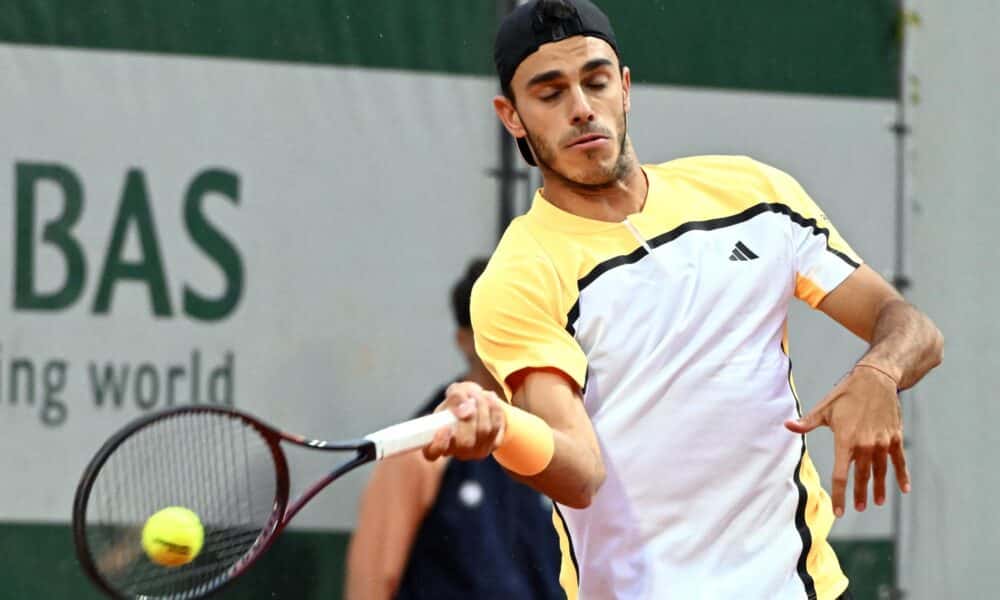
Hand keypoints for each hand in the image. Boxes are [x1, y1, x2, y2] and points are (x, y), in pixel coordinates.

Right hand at [422, 381, 505, 461]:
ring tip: (479, 395)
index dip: (439, 444)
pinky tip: (490, 399)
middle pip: (465, 442)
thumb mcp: (454, 392)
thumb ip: (456, 398)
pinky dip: (494, 409)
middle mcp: (455, 451)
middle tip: (471, 399)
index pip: (432, 453)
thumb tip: (466, 410)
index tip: (445, 428)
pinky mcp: (492, 446)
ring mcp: (475, 452)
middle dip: (470, 416)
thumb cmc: (460, 400)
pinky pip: (497, 427)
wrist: (479, 404)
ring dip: (483, 407)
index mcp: (436, 441)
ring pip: (483, 431)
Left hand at [784, 365, 909, 516]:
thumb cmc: (846, 395)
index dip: (839, 495)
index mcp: (845, 440)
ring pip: (880, 471)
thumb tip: (787, 425)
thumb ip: (806, 422)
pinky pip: (899, 461)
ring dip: (880, 488)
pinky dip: (902, 475)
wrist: (875, 380)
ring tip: (878, 502)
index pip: (841, 475)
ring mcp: (882, 442)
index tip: (839, 511)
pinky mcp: (894, 438)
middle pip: (862, 476)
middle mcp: (865, 445)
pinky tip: (903, 488)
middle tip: (859, 508)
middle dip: (860, 494)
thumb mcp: (824, 408)